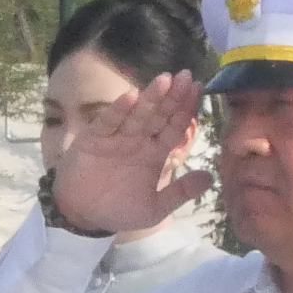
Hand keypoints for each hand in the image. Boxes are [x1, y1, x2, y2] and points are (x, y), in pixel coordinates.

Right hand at [53, 67, 212, 235]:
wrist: (82, 216)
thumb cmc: (119, 210)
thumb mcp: (155, 208)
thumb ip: (181, 192)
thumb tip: (211, 177)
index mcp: (155, 153)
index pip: (175, 127)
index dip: (186, 109)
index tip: (199, 90)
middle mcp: (139, 140)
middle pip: (159, 115)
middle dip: (173, 96)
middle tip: (187, 76)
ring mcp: (117, 137)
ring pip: (137, 114)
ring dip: (151, 97)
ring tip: (165, 80)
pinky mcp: (95, 138)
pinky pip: (109, 122)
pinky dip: (119, 110)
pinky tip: (132, 96)